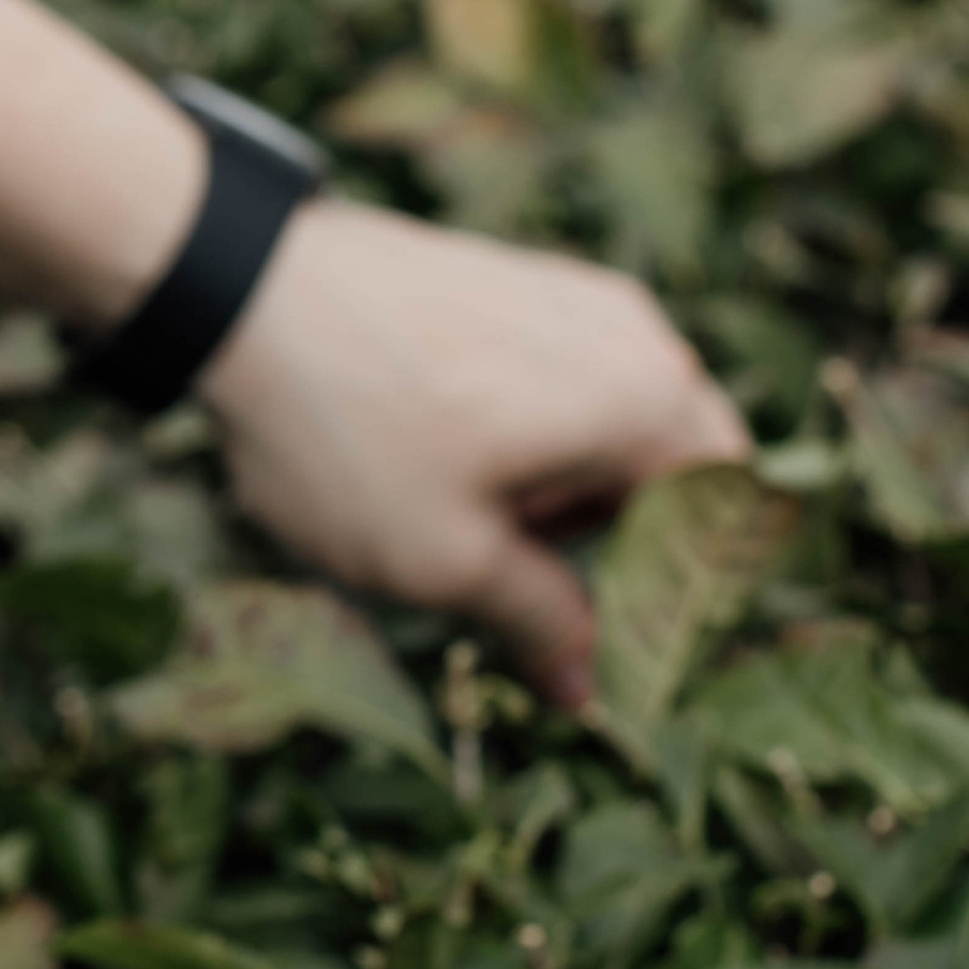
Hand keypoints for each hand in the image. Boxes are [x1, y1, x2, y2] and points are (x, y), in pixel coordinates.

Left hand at [200, 200, 749, 708]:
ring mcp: (572, 296)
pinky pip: (561, 378)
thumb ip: (540, 623)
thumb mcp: (445, 559)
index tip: (614, 634)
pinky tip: (436, 451)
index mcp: (647, 398)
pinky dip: (527, 431)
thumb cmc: (349, 428)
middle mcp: (634, 332)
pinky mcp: (513, 280)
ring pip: (614, 422)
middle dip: (617, 535)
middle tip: (519, 573)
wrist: (236, 286)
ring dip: (564, 485)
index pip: (732, 510)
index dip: (685, 584)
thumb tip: (590, 688)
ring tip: (460, 509)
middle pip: (678, 465)